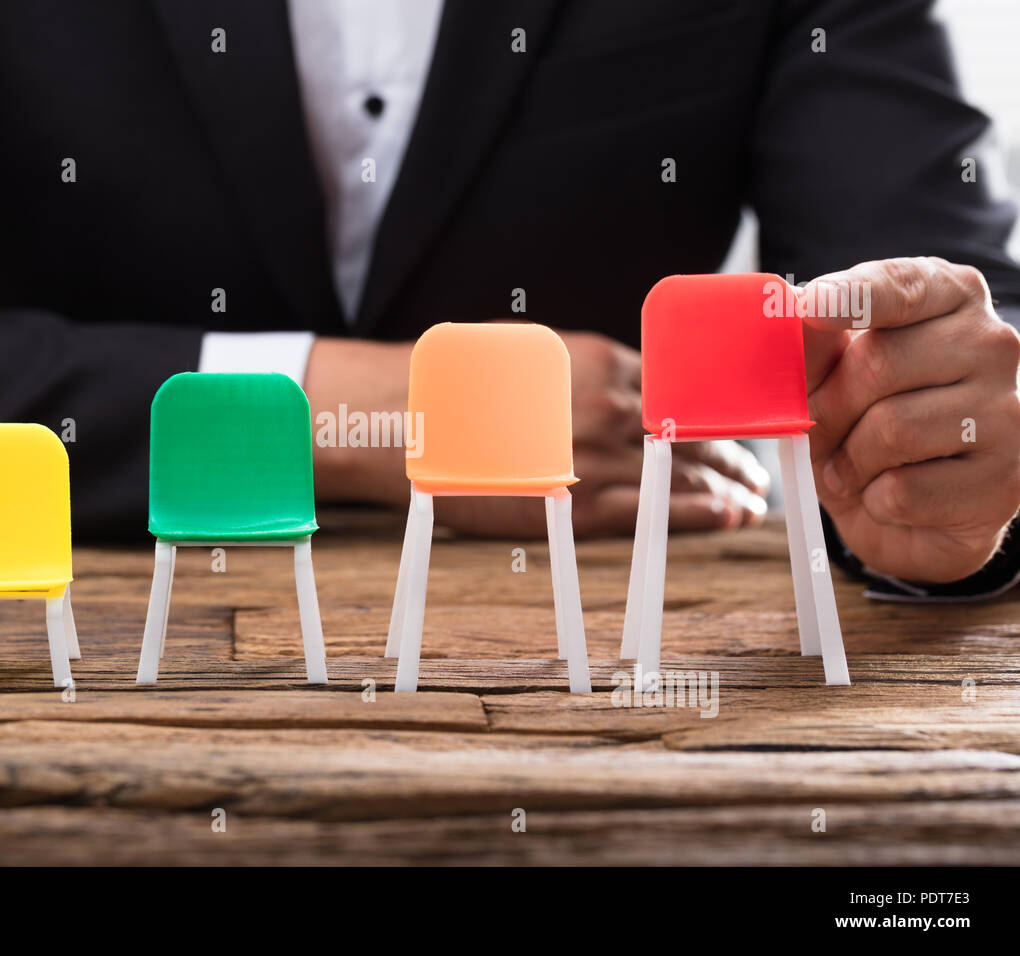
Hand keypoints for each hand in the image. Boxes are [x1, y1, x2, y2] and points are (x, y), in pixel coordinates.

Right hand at [303, 332, 770, 536]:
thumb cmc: (459, 386)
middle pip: (696, 430)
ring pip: (685, 472)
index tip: (741, 421)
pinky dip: (700, 513)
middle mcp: (611, 404)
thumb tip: (625, 390)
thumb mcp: (532, 357)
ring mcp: (598, 455)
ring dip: (728, 484)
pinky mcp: (579, 502)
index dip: (722, 409)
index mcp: (600, 361)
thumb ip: (586, 373)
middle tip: (758, 468)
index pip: (685, 387)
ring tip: (753, 498)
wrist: (404, 420)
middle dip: (734, 451)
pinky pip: (655, 510)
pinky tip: (729, 515)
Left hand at [801, 257, 1019, 581]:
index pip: (902, 286)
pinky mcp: (1004, 479)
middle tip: (822, 431)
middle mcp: (992, 344)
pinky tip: (889, 497)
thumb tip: (789, 307)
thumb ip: (813, 345)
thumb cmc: (864, 429)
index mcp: (950, 299)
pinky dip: (875, 501)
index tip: (811, 305)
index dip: (853, 297)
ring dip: (849, 461)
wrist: (907, 514)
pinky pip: (904, 490)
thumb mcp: (828, 382)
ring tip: (853, 468)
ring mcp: (1008, 410)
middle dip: (830, 408)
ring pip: (893, 430)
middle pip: (880, 364)